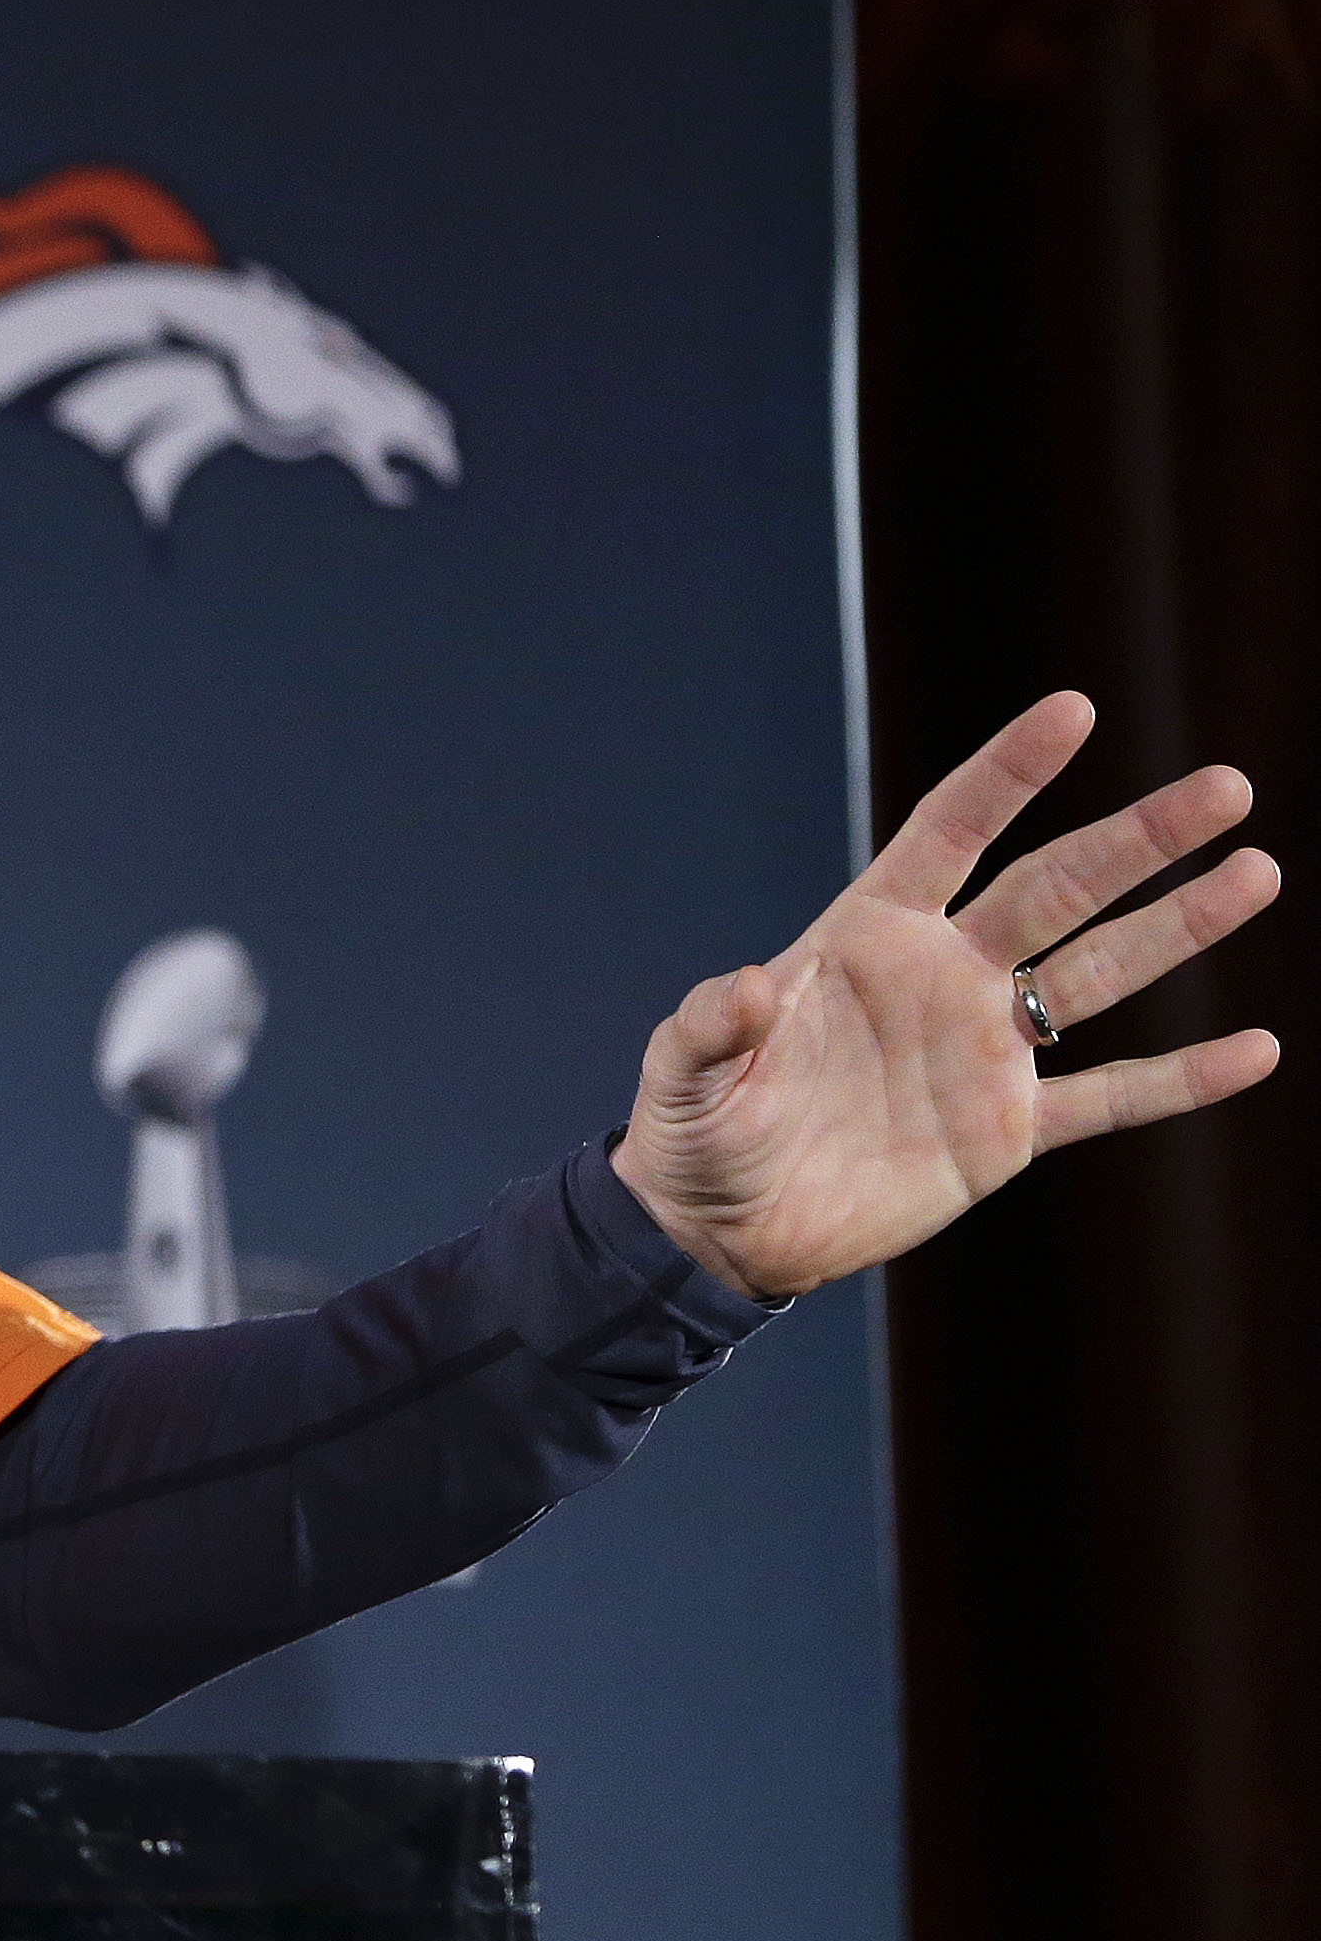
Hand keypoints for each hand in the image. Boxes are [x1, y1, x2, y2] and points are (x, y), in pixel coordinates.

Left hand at [612, 693, 1279, 1301]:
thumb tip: (740, 989)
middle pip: (1055, 889)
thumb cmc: (695, 1134)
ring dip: (1178, 929)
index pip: (951, 833)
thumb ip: (708, 1027)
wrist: (725, 1229)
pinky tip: (1258, 1049)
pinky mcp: (1006, 1132)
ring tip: (1256, 871)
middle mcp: (942, 977)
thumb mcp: (683, 1078)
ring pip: (1099, 974)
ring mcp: (982, 1051)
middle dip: (1137, 840)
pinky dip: (1181, 1078)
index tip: (1074, 710)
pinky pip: (1109, 1097)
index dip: (1008, 774)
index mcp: (865, 937)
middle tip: (1226, 788)